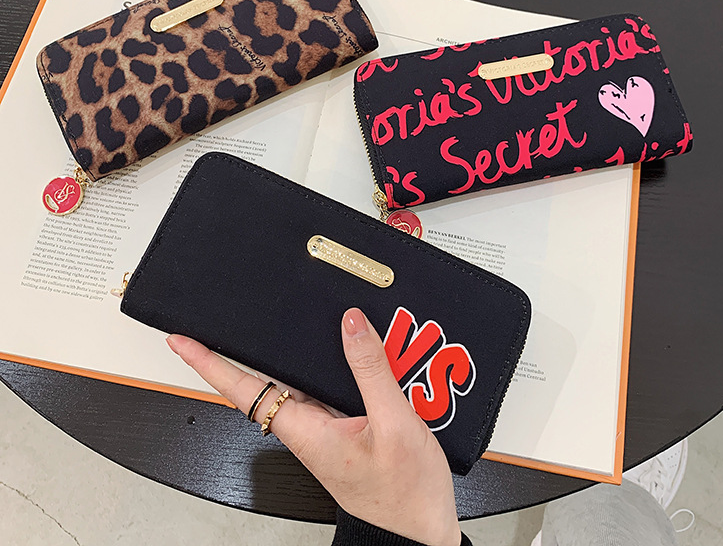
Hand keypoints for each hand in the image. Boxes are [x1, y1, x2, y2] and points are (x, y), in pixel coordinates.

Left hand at [166, 307, 461, 545]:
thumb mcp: (394, 424)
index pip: (242, 390)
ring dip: (292, 351)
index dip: (209, 363)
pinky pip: (325, 388)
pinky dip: (328, 363)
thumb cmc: (404, 494)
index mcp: (305, 431)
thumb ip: (370, 371)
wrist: (419, 532)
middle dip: (244, 347)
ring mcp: (324, 430)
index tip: (182, 340)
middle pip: (265, 381)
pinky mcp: (342, 429)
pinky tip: (343, 347)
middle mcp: (307, 429)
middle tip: (235, 310)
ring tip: (294, 315)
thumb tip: (350, 323)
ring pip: (298, 382)